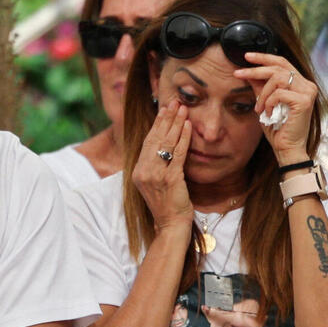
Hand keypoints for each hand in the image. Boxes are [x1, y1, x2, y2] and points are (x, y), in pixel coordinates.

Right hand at [132, 100, 193, 231]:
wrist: (171, 224)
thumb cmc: (167, 204)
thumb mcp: (156, 183)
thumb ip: (155, 165)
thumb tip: (162, 146)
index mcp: (138, 171)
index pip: (148, 142)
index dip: (157, 124)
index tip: (164, 109)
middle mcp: (144, 171)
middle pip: (155, 138)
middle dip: (166, 118)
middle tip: (174, 102)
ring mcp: (155, 175)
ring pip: (166, 143)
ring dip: (176, 123)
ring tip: (183, 109)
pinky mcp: (170, 179)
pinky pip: (178, 154)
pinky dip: (183, 138)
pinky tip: (188, 126)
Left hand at [234, 52, 315, 164]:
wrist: (287, 148)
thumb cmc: (277, 128)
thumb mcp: (265, 103)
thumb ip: (261, 88)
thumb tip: (249, 72)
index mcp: (300, 83)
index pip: (282, 63)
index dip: (264, 57)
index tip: (246, 57)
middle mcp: (307, 85)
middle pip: (279, 67)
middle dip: (256, 69)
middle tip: (238, 73)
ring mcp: (308, 92)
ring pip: (277, 78)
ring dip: (262, 93)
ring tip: (258, 108)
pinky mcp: (304, 101)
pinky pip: (279, 93)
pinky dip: (268, 103)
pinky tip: (268, 114)